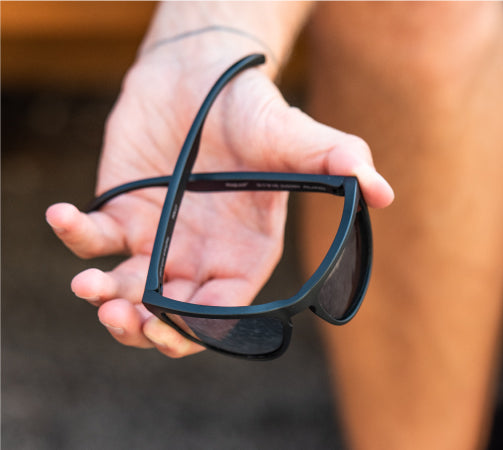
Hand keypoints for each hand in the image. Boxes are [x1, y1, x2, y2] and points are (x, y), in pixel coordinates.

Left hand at [46, 38, 392, 358]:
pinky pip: (92, 239)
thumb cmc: (254, 110)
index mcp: (245, 254)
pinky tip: (63, 214)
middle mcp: (201, 255)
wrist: (201, 73)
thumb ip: (336, 161)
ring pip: (129, 291)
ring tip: (91, 288)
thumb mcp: (296, 135)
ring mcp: (159, 237)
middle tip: (127, 319)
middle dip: (146, 329)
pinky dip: (73, 235)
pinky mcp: (121, 211)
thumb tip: (384, 192)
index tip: (171, 325)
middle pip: (173, 314)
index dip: (199, 328)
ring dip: (105, 300)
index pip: (224, 309)